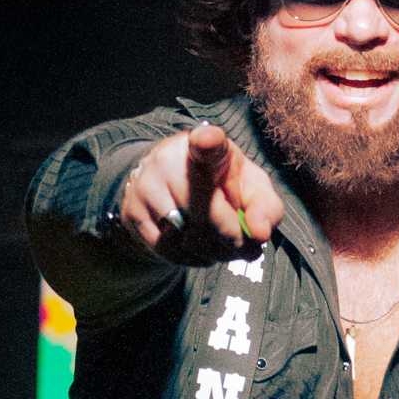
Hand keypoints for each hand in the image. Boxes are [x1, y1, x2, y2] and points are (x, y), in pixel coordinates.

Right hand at [118, 124, 284, 264]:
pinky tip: (197, 249)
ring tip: (219, 246)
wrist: (174, 184)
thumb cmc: (224, 186)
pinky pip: (166, 249)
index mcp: (210, 146)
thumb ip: (265, 209)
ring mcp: (148, 184)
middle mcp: (172, 159)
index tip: (207, 140)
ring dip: (210, 253)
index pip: (207, 141)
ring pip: (185, 237)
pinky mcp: (132, 209)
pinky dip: (188, 258)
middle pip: (206, 215)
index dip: (207, 142)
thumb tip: (259, 234)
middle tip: (242, 248)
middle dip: (231, 240)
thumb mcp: (252, 190)